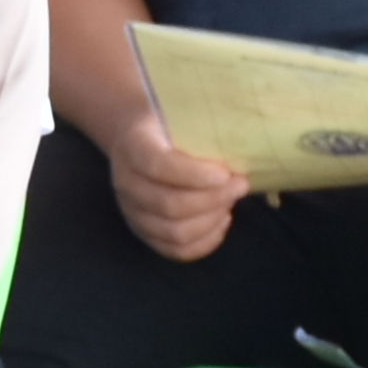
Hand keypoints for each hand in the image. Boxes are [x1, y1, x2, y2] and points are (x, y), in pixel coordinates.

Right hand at [102, 115, 247, 263]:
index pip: (158, 166)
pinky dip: (206, 241)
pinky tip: (222, 220)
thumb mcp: (184, 117)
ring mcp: (132, 212)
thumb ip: (206, 130)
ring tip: (230, 201)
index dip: (194, 175)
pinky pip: (177, 250)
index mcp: (132, 147)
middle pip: (169, 205)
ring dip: (212, 219)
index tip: (226, 173)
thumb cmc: (173, 126)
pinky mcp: (144, 232)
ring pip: (175, 232)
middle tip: (241, 184)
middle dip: (214, 199)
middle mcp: (125, 183)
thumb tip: (242, 154)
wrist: (143, 139)